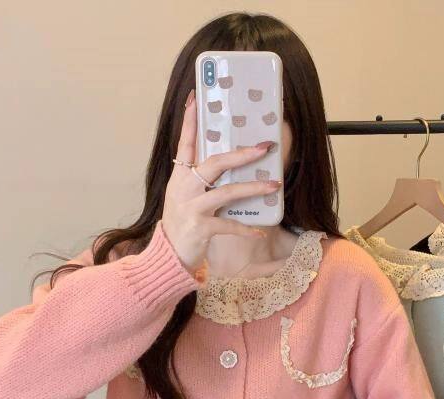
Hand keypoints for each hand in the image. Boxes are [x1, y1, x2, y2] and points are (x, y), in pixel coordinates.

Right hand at [161, 88, 281, 273]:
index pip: (185, 143)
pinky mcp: (201, 228)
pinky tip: (259, 231)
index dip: (189, 121)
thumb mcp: (185, 197)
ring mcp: (192, 208)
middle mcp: (184, 188)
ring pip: (226, 192)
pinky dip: (246, 229)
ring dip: (253, 188)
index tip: (195, 98)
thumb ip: (201, 180)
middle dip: (241, 154)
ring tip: (274, 185)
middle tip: (264, 147)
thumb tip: (229, 163)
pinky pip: (229, 226)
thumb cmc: (183, 223)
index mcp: (179, 177)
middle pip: (214, 163)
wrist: (168, 255)